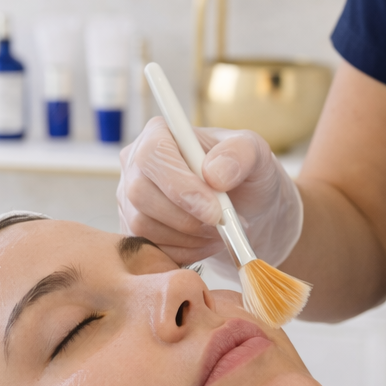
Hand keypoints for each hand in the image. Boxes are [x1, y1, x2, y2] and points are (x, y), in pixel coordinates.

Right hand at [116, 117, 302, 274]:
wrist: (245, 211)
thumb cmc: (247, 175)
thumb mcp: (257, 155)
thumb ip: (240, 153)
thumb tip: (213, 173)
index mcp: (160, 134)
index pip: (153, 155)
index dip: (180, 186)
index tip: (214, 210)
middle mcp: (136, 164)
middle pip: (140, 193)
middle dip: (186, 217)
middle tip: (223, 224)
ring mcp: (129, 199)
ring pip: (143, 225)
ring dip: (189, 236)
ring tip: (220, 231)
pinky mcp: (133, 230)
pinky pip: (149, 248)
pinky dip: (184, 252)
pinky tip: (206, 241)